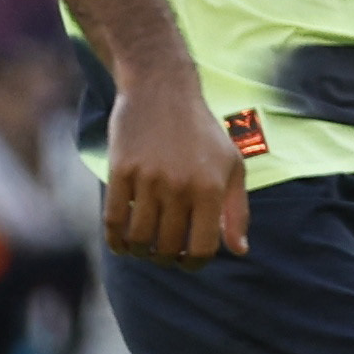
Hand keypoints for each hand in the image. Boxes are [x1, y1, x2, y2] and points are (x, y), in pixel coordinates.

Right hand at [100, 69, 246, 265]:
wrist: (162, 91)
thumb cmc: (202, 132)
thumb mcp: (232, 166)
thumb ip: (237, 210)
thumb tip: (239, 251)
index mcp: (211, 188)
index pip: (202, 247)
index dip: (195, 263)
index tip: (188, 261)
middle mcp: (181, 186)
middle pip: (167, 246)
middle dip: (166, 259)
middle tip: (165, 255)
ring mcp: (148, 179)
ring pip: (139, 237)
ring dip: (140, 252)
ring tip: (144, 248)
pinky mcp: (121, 171)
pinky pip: (113, 219)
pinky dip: (116, 239)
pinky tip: (122, 244)